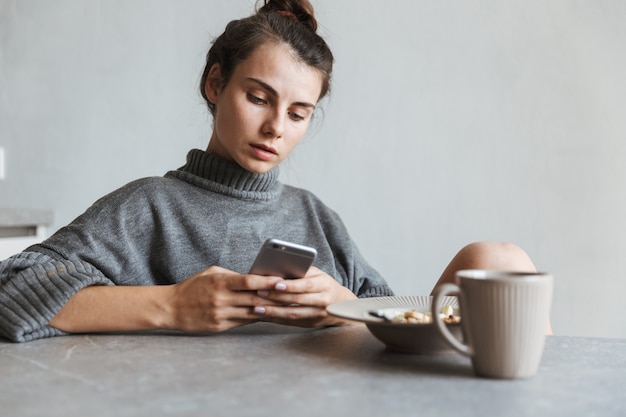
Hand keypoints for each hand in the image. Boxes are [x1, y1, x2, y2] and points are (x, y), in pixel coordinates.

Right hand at [165, 266, 284, 332]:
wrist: (171, 308)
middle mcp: (221, 299)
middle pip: (254, 299)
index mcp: (220, 283)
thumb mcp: (211, 274)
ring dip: (270, 309)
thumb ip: (232, 276)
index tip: (283, 280)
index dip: (268, 282)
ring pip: (251, 313)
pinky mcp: (220, 327)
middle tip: (293, 294)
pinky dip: (257, 318)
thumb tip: (256, 276)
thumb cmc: (193, 287)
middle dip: (275, 296)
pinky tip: (269, 314)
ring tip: (287, 306)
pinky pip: (243, 322)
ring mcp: (221, 315)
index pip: (249, 282)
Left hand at [251, 266, 357, 327]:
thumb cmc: (323, 284)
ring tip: (256, 308)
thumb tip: (277, 269)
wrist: (341, 304)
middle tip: (258, 293)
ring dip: (273, 312)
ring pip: (293, 314)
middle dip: (277, 297)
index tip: (275, 284)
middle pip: (297, 300)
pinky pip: (291, 322)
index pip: (306, 285)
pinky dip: (276, 319)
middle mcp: (323, 301)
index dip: (291, 285)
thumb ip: (301, 272)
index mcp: (324, 284)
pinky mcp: (310, 323)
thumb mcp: (317, 274)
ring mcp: (317, 315)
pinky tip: (264, 316)